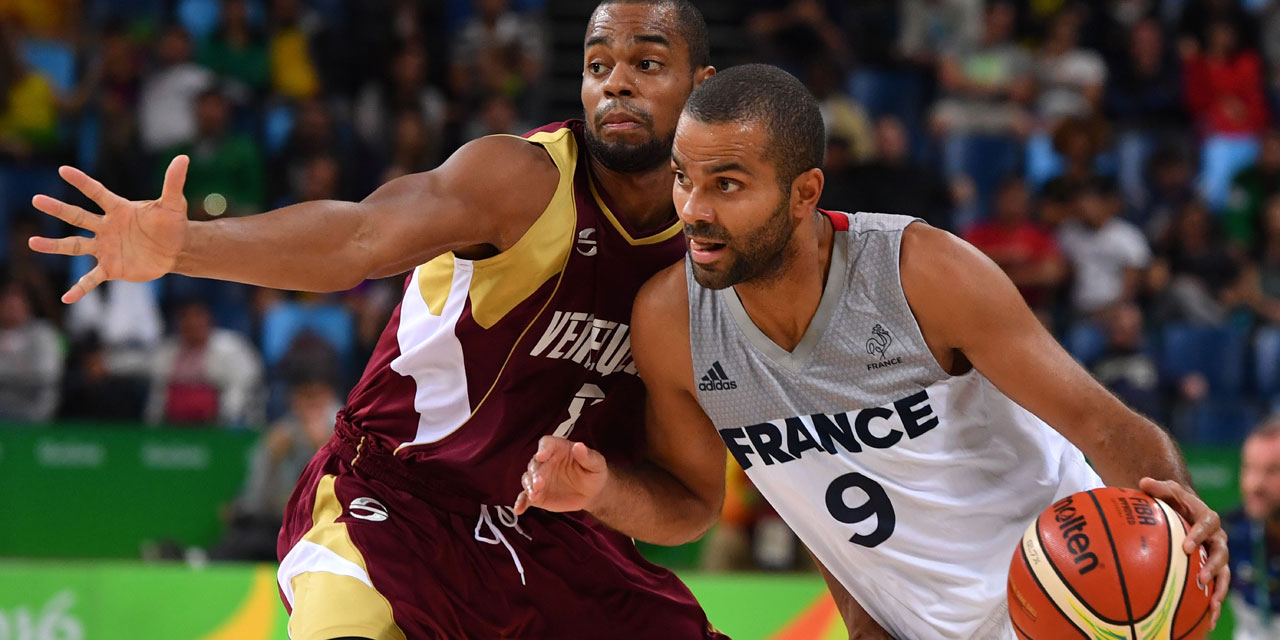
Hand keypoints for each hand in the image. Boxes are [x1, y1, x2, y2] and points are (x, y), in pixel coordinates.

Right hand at [27, 155, 189, 302]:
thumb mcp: (174, 204)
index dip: (82, 182)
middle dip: (58, 209)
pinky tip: (66, 299)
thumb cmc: (172, 224)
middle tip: (36, 199)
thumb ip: (174, 182)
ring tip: (32, 243)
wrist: (175, 250)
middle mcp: (106, 227)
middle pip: (77, 217)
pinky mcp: (111, 268)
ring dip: (55, 246)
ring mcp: (105, 248)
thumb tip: (183, 157)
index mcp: (119, 210)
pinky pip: (91, 279)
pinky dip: (80, 289)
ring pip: (75, 246)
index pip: (97, 193)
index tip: (64, 170)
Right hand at [513, 436, 607, 515]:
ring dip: (529, 487)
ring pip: (528, 479)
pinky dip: (521, 503)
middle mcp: (545, 462)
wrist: (592, 492)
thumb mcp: (596, 463)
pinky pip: (526, 497)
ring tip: (534, 495)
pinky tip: (519, 509)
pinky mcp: (537, 494)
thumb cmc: (594, 473)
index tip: (541, 455)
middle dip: (535, 473)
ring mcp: (539, 478)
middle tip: (539, 483)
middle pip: (535, 464)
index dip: (543, 449)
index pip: (546, 444)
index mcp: (558, 449)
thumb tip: (579, 446)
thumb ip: (587, 456)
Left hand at [1139, 477, 1228, 627]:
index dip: (1199, 536)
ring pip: (1224, 574)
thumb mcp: (1168, 491)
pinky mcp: (1213, 569)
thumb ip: (1158, 487)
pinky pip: (1216, 587)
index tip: (1187, 547)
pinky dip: (1214, 603)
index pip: (1207, 526)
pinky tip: (1208, 620)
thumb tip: (1143, 482)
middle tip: (1201, 578)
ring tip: (1212, 605)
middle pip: (1221, 554)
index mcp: (1208, 518)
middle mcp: (1218, 538)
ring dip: (1219, 589)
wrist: (1184, 510)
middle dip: (1214, 567)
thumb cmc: (1174, 500)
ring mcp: (1217, 556)